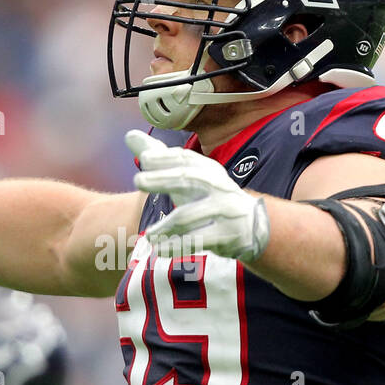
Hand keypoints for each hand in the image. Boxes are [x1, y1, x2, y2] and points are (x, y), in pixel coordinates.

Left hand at [125, 129, 269, 262]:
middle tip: (137, 180)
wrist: (254, 226)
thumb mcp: (188, 177)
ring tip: (149, 235)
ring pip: (190, 216)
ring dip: (166, 225)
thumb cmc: (210, 198)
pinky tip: (159, 249)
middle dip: (163, 179)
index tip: (144, 159)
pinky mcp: (228, 236)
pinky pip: (199, 240)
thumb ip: (159, 159)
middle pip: (189, 179)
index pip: (186, 159)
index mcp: (209, 170)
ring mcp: (226, 211)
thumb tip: (130, 135)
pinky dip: (177, 246)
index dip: (165, 158)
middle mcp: (219, 187)